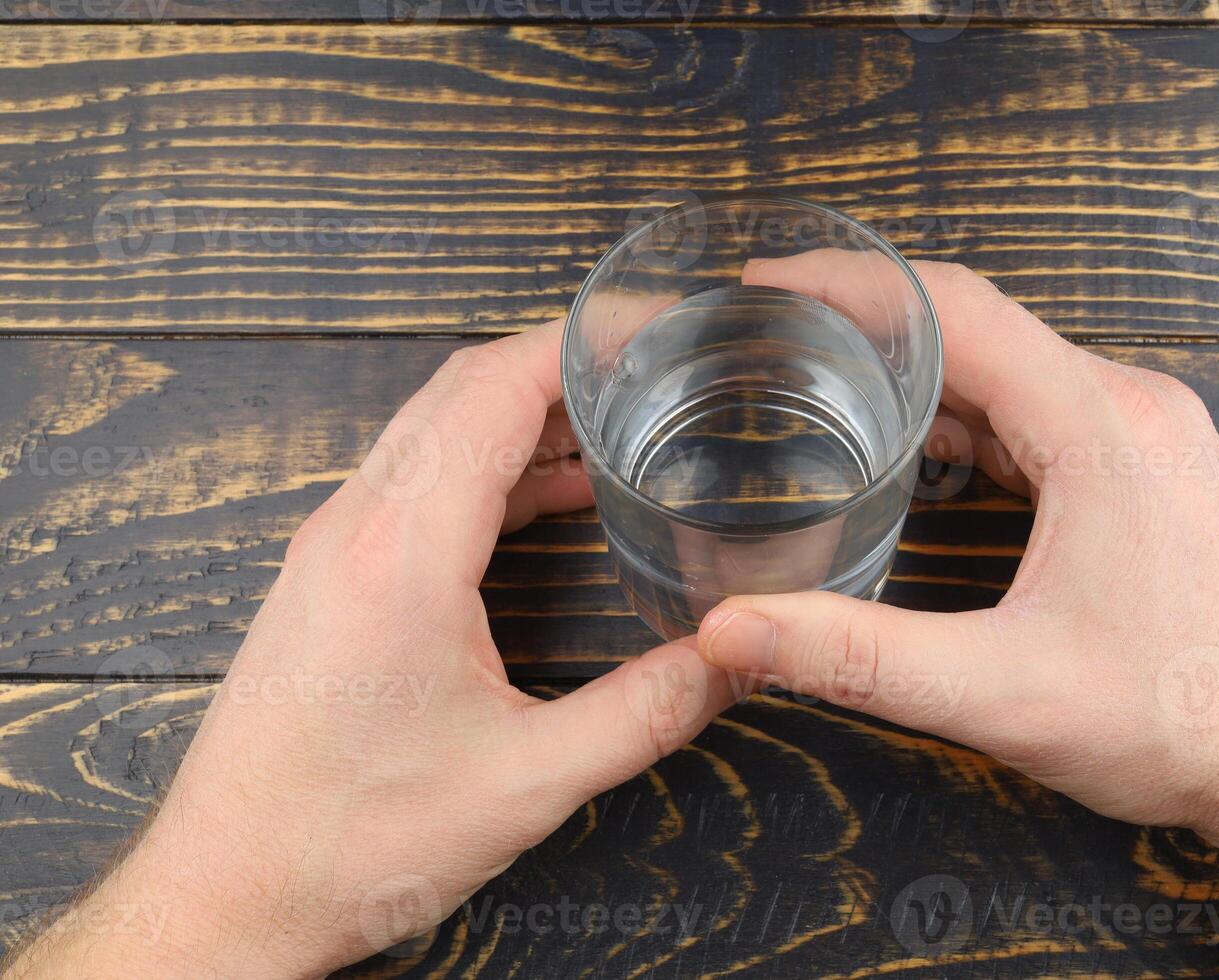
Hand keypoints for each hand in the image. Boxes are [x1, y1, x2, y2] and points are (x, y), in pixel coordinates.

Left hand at [9, 322, 734, 978]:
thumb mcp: (526, 783)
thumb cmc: (352, 841)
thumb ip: (646, 713)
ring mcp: (331, 548)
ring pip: (431, 432)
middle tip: (645, 361)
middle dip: (556, 363)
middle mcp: (355, 528)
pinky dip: (485, 465)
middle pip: (459, 392)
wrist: (226, 893)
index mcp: (402, 553)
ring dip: (519, 414)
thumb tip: (735, 659)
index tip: (643, 321)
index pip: (491, 393)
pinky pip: (414, 481)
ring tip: (613, 423)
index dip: (572, 343)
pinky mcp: (327, 578)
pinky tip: (547, 498)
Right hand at [698, 254, 1218, 977]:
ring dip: (921, 377)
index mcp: (1097, 426)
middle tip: (775, 341)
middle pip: (979, 329)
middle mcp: (1129, 407)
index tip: (766, 286)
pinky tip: (921, 456)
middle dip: (871, 327)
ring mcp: (1147, 436)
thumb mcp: (1003, 691)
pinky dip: (971, 420)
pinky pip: (1044, 415)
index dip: (851, 287)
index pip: (955, 309)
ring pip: (1012, 372)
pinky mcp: (1150, 473)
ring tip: (827, 390)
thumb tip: (734, 630)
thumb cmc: (1184, 716)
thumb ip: (861, 656)